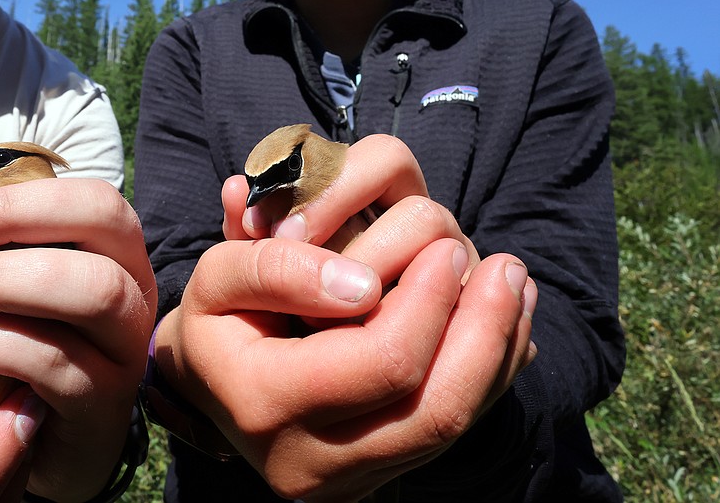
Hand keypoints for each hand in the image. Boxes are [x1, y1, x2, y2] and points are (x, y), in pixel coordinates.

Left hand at [0, 177, 155, 500]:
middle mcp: (134, 285)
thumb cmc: (12, 360)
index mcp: (108, 247)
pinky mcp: (105, 400)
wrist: (42, 450)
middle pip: (100, 214)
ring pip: (92, 286)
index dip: (0, 200)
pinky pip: (57, 360)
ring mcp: (126, 343)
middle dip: (7, 220)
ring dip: (3, 284)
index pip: (72, 193)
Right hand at [160, 135, 536, 501]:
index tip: (444, 246)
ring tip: (515, 285)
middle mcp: (311, 462)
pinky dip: (488, 372)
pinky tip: (504, 322)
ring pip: (453, 426)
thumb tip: (362, 284)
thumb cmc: (217, 321)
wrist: (209, 388)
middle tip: (502, 266)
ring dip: (497, 350)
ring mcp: (350, 480)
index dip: (425, 300)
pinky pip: (453, 431)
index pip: (379, 361)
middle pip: (434, 408)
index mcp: (266, 405)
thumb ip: (274, 267)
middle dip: (481, 328)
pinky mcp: (378, 477)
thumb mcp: (215, 278)